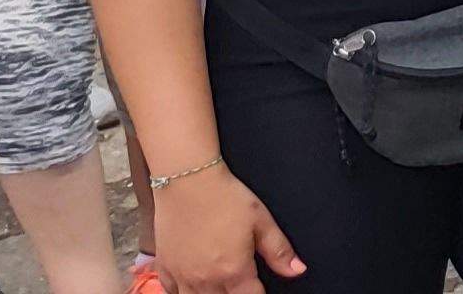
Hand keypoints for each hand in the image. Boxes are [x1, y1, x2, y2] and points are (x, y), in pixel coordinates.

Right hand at [154, 165, 308, 293]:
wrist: (187, 180)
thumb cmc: (225, 197)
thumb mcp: (261, 220)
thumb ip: (279, 250)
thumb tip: (297, 270)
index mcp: (233, 270)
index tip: (260, 287)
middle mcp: (205, 279)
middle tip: (241, 284)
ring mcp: (182, 276)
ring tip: (221, 285)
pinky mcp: (165, 267)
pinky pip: (172, 292)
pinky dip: (184, 292)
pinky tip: (194, 283)